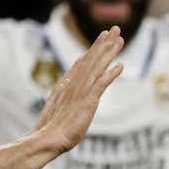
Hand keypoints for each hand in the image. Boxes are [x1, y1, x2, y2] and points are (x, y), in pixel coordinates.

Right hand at [34, 26, 123, 152]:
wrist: (47, 139)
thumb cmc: (51, 130)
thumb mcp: (57, 109)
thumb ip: (63, 98)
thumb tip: (67, 89)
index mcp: (66, 85)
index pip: (82, 63)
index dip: (93, 49)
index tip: (102, 38)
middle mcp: (73, 84)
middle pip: (91, 59)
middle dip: (104, 43)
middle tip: (115, 29)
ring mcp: (80, 91)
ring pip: (97, 66)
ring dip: (109, 52)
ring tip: (120, 39)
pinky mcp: (87, 101)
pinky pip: (102, 84)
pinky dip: (111, 74)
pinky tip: (121, 66)